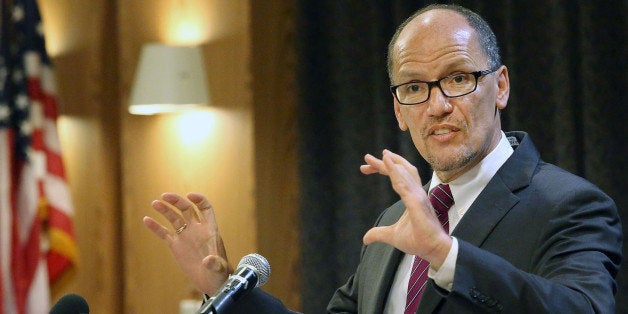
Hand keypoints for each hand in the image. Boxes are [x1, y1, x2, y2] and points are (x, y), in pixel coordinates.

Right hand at [143, 192, 232, 294]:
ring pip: (174, 218)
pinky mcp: (176, 246)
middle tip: (165, 196)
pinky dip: (156, 227)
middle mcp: (197, 229)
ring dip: (165, 210)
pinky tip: (146, 219)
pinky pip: (164, 233)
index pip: (205, 208)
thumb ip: (215, 264)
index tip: (189, 196)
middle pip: (186, 209)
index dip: (198, 200)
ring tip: (155, 203)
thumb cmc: (219, 273)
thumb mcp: (219, 268)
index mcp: (210, 229)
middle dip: (177, 201)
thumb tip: (208, 261)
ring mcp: (185, 236)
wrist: (210, 282)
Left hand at [361, 150, 451, 268]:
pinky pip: (404, 184)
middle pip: (400, 170)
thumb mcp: (392, 236)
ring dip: (390, 163)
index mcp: (411, 197)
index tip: (365, 167)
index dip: (382, 169)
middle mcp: (416, 192)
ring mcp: (418, 196)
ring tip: (380, 154)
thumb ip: (378, 234)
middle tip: (366, 158)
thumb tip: (365, 238)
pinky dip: (395, 172)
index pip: (396, 177)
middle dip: (383, 163)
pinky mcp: (417, 202)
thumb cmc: (418, 240)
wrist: (433, 250)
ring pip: (404, 172)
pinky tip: (387, 163)